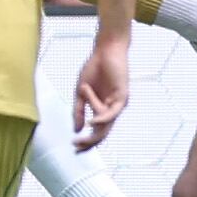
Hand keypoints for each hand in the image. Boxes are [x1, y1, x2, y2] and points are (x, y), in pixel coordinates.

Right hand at [72, 32, 129, 149]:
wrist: (104, 49)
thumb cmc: (94, 68)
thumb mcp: (80, 92)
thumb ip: (78, 111)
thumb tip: (76, 130)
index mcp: (101, 110)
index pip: (96, 132)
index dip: (86, 141)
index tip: (73, 147)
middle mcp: (111, 110)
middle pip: (103, 133)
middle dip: (90, 142)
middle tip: (77, 146)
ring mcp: (118, 105)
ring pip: (105, 123)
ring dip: (91, 116)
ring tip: (84, 92)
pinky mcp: (123, 97)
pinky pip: (112, 113)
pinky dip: (102, 118)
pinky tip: (92, 122)